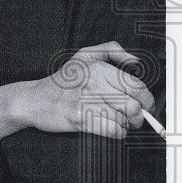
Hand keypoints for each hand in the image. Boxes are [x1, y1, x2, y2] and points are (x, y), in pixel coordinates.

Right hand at [15, 41, 154, 138]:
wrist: (34, 100)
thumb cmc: (61, 81)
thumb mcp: (83, 55)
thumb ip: (110, 49)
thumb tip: (135, 59)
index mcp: (98, 68)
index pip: (136, 86)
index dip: (147, 99)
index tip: (146, 105)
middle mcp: (94, 84)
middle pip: (133, 105)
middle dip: (139, 116)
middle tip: (135, 118)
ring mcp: (87, 102)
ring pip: (124, 119)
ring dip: (126, 124)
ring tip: (119, 121)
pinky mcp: (81, 119)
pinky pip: (113, 130)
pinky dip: (117, 133)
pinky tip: (111, 128)